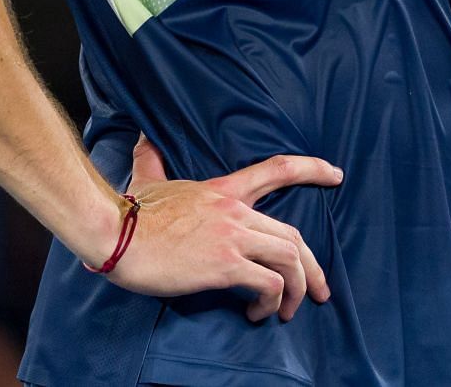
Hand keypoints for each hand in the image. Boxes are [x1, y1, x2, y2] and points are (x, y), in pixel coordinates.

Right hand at [99, 135, 339, 322]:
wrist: (115, 233)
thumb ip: (151, 158)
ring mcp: (232, 237)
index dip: (311, 169)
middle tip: (318, 291)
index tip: (335, 175)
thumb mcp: (147, 179)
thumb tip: (143, 137)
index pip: (276, 170)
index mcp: (223, 190)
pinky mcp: (224, 264)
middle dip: (313, 268)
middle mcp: (235, 211)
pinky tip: (258, 313)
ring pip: (289, 259)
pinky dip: (272, 301)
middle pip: (293, 235)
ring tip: (287, 311)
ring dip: (297, 289)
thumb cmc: (130, 212)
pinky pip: (268, 283)